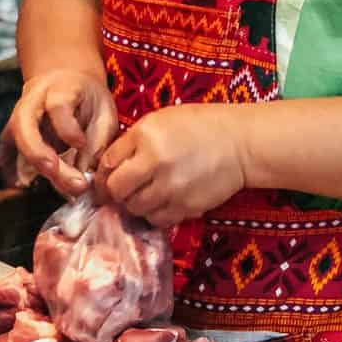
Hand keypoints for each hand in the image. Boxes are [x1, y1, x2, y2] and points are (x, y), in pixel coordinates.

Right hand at [7, 69, 118, 196]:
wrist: (65, 82)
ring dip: (36, 169)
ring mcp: (18, 117)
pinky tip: (20, 184)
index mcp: (58, 89)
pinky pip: (6, 151)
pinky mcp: (12, 132)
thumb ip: (98, 138)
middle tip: (64, 178)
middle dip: (40, 155)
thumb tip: (88, 171)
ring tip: (62, 189)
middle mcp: (32, 102)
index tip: (81, 145)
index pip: (57, 106)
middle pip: (25, 126)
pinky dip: (9, 169)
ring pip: (16, 142)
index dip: (68, 129)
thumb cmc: (87, 98)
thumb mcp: (103, 109)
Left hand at [98, 107, 247, 226]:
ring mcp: (171, 188)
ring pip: (134, 208)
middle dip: (115, 191)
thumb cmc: (199, 127)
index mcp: (145, 136)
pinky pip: (156, 219)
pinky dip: (154, 214)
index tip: (104, 180)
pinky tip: (162, 202)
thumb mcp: (160, 121)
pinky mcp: (186, 207)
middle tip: (122, 190)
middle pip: (117, 190)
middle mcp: (155, 163)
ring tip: (146, 193)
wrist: (240, 144)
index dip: (101, 175)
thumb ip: (132, 142)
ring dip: (135, 204)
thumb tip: (108, 168)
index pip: (107, 164)